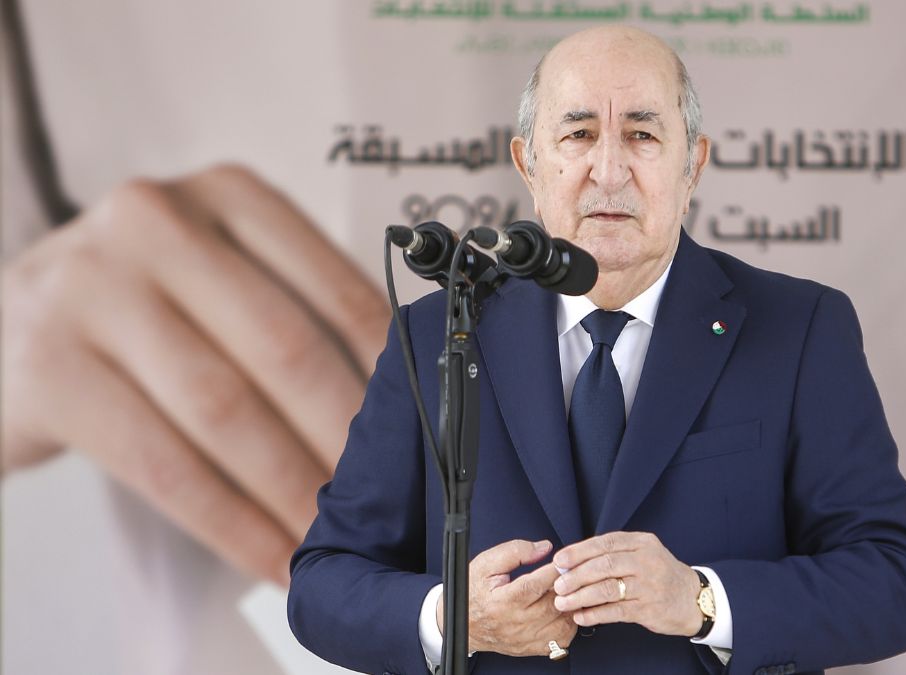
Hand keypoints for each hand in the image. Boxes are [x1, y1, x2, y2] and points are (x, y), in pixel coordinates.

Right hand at [1, 164, 389, 585]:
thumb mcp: (219, 274)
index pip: (337, 289)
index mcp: (228, 194)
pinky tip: (268, 553)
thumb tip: (400, 406)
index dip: (388, 375)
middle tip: (386, 499)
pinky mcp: (48, 366)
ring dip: (291, 488)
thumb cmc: (143, 307)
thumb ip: (298, 310)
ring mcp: (92, 288)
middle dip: (344, 439)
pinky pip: (163, 464)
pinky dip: (229, 522)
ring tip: (333, 535)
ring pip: (225, 409)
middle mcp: (157, 222)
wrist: (7, 328)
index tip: (423, 434)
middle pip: (285, 348)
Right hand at [436, 539, 576, 656]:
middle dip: (567, 586)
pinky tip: (563, 609)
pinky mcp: (532, 647)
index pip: (536, 584)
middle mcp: (516, 623)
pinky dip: (568, 623)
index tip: (564, 560)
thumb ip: (515, 551)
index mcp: (503, 601)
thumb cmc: (473, 592)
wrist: (462, 623)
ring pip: (562, 622)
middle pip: (553, 604)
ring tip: (568, 591)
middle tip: (570, 574)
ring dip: (570, 605)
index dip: (554, 570)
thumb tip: (543, 548)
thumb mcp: (486, 563)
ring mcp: (525, 638)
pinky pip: (562, 638)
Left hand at [552, 531, 702, 636]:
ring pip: (608, 589)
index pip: (605, 543)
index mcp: (642, 543)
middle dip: (576, 575)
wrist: (691, 598)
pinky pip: (615, 611)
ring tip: (563, 602)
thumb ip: (613, 554)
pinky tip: (580, 616)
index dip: (579, 552)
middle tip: (558, 584)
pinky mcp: (649, 608)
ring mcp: (649, 585)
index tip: (559, 561)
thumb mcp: (643, 553)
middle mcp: (647, 561)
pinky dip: (594, 614)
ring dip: (581, 596)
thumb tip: (572, 562)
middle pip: (604, 565)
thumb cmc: (659, 574)